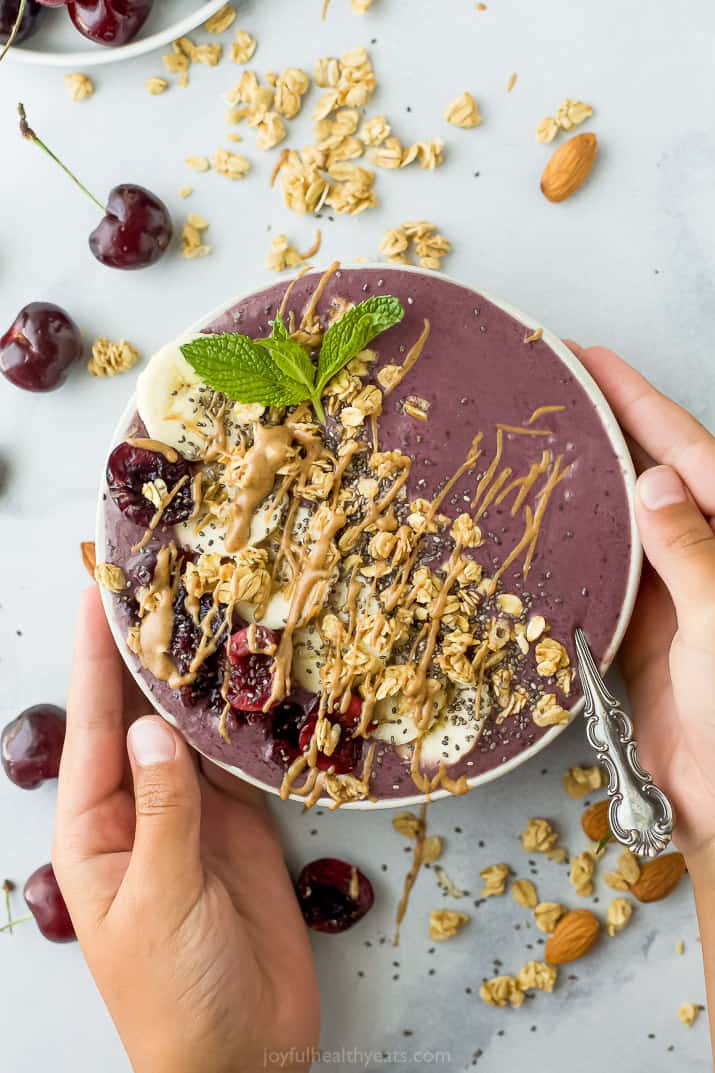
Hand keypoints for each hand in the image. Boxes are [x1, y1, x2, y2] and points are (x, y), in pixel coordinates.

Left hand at [53, 588, 319, 1072]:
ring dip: (203, 680)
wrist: (244, 1054)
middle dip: (150, 654)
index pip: (93, 726)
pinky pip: (242, 761)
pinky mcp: (243, 823)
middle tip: (166, 583)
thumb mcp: (160, 902)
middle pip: (142, 716)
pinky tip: (258, 680)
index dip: (96, 657)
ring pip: (195, 731)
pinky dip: (249, 722)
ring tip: (215, 614)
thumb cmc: (175, 995)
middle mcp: (141, 808)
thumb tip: (153, 730)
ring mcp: (195, 813)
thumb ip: (163, 812)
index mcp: (96, 828)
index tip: (100, 593)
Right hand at [569, 345, 714, 863]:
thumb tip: (655, 480)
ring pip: (616, 528)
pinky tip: (537, 536)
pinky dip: (570, 557)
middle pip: (647, 479)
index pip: (686, 451)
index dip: (638, 402)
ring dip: (579, 493)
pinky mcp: (636, 636)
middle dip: (603, 435)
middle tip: (550, 397)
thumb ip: (691, 553)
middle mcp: (700, 558)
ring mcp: (668, 597)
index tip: (591, 360)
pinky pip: (599, 582)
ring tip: (533, 452)